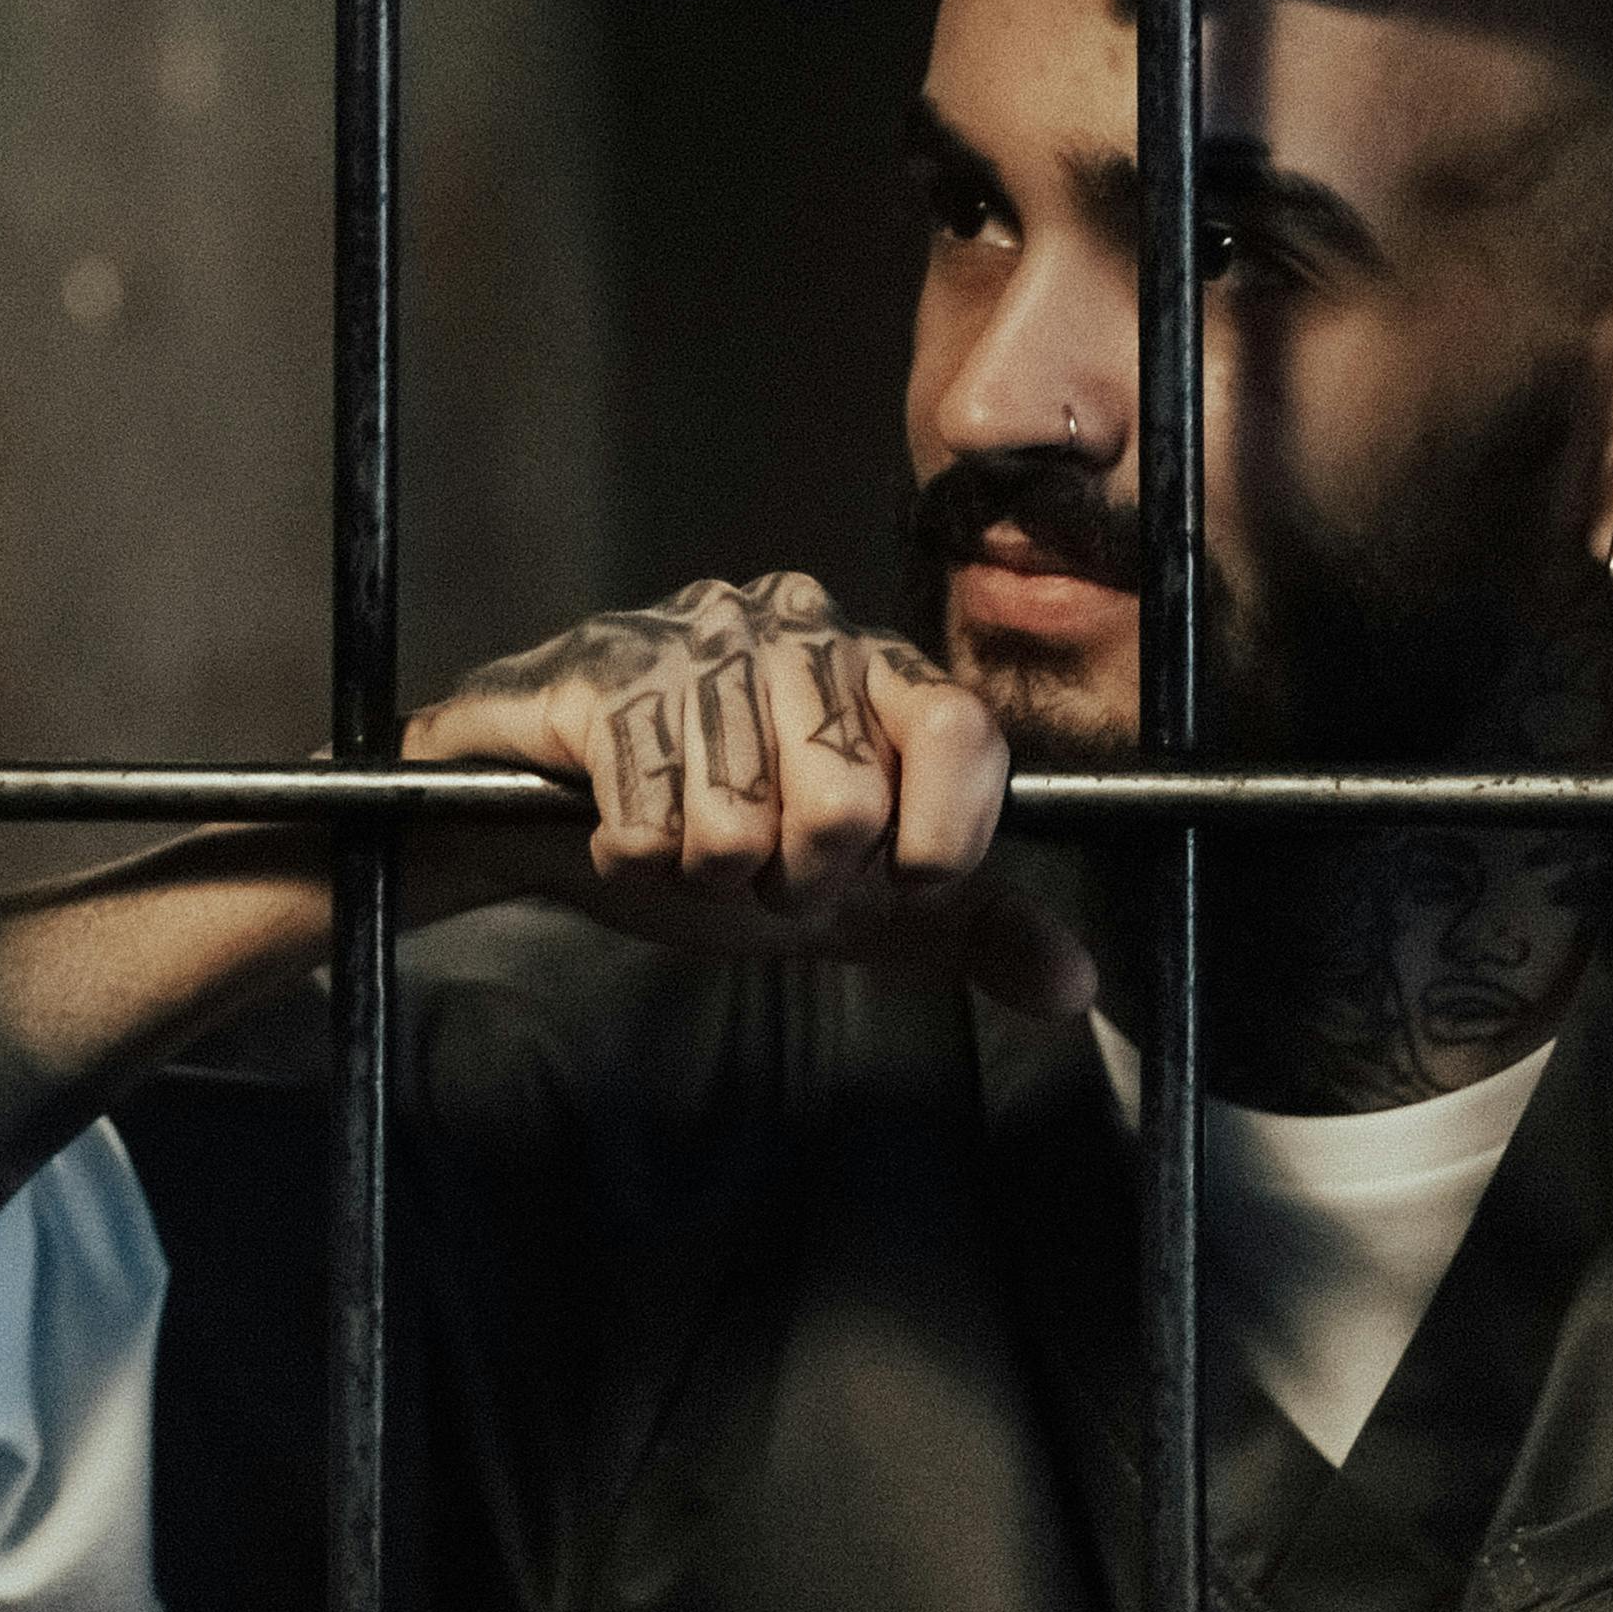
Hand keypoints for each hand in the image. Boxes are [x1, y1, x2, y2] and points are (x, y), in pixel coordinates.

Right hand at [400, 575, 1085, 1013]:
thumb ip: (970, 928)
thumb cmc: (714, 840)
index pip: (960, 731)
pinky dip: (634, 862)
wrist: (540, 821)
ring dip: (705, 876)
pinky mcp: (602, 672)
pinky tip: (625, 829)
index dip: (936, 836)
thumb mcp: (859, 897)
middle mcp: (797, 626)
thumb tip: (1072, 986)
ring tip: (690, 846)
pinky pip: (647, 821)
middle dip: (796, 879)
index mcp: (877, 666)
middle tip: (764, 871)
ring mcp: (696, 639)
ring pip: (738, 825)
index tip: (895, 881)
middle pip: (845, 799)